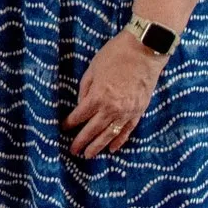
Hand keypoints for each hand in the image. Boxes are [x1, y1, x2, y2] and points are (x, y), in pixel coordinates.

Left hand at [67, 30, 164, 158]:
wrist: (144, 51)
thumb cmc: (115, 55)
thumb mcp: (93, 69)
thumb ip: (85, 89)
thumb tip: (82, 105)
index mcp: (97, 96)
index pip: (79, 116)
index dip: (70, 123)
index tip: (63, 128)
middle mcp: (111, 108)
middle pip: (93, 130)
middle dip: (81, 141)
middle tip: (73, 150)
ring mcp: (126, 112)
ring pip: (109, 135)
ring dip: (98, 146)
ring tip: (88, 155)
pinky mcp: (138, 112)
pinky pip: (127, 131)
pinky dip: (119, 141)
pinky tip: (112, 149)